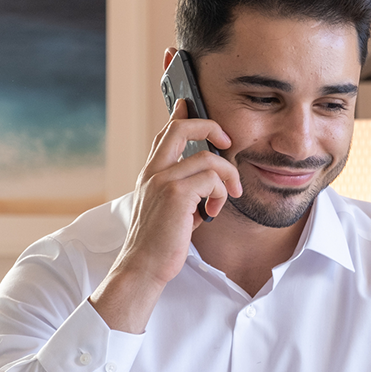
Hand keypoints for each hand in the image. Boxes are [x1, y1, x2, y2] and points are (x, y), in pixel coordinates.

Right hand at [88, 100, 241, 332]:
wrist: (143, 267)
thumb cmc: (159, 244)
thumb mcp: (171, 211)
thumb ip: (186, 192)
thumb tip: (212, 184)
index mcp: (150, 175)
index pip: (164, 135)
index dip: (179, 115)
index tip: (188, 104)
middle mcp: (153, 173)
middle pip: (180, 128)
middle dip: (210, 126)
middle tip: (227, 141)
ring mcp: (163, 181)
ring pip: (208, 158)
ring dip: (226, 178)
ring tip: (226, 199)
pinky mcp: (176, 194)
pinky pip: (211, 179)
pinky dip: (221, 194)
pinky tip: (214, 212)